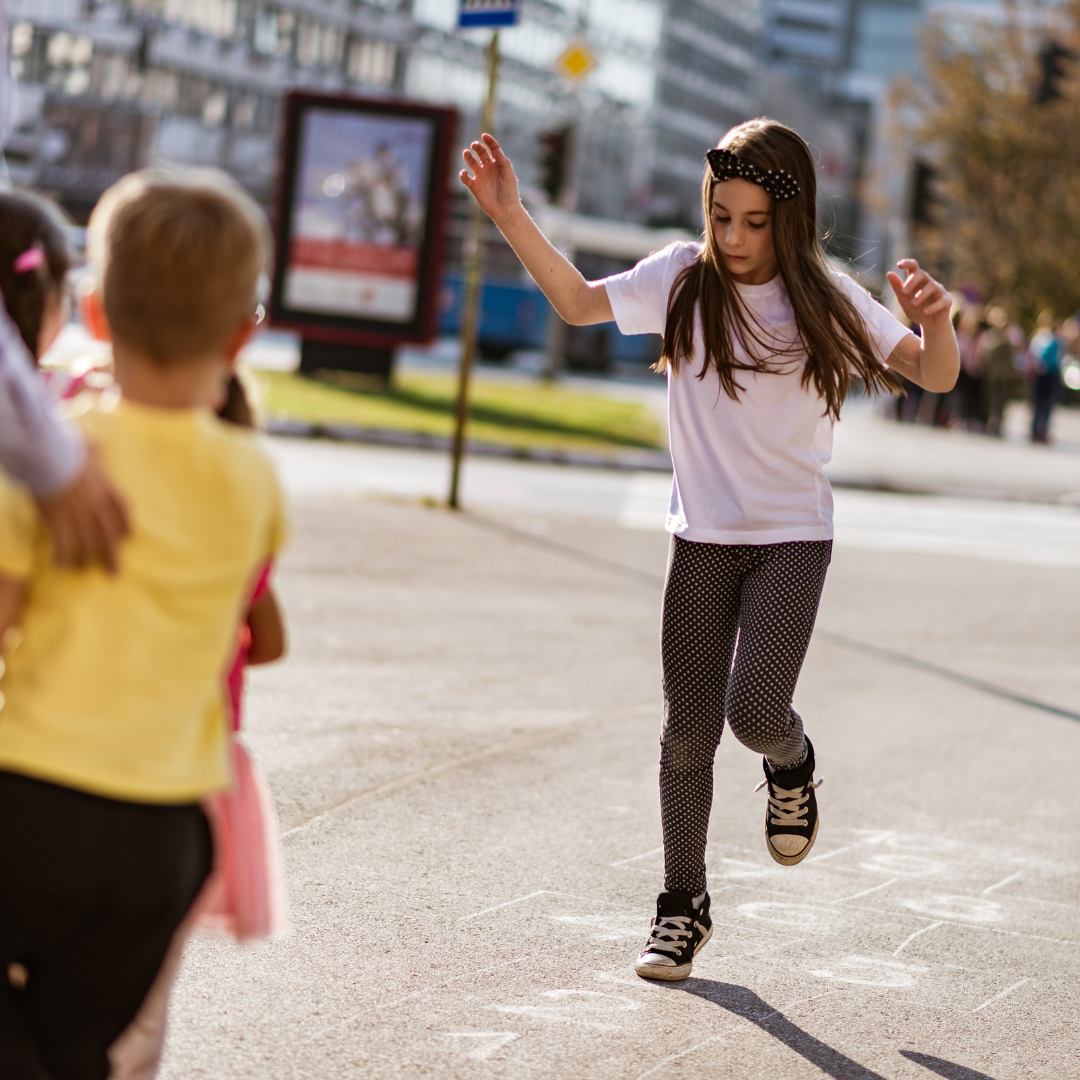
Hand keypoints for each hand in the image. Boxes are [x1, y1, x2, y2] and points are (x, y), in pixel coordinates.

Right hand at [36, 444, 128, 572]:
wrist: (48, 456)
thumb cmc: (67, 447)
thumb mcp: (88, 444)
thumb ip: (94, 449)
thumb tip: (95, 442)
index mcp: (106, 487)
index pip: (122, 510)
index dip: (125, 525)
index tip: (127, 536)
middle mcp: (96, 505)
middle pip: (108, 535)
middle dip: (111, 555)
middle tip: (114, 572)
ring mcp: (78, 515)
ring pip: (86, 543)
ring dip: (83, 558)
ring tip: (81, 567)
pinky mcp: (57, 520)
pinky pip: (62, 544)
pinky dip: (62, 555)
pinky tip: (59, 564)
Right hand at [459, 134, 521, 226]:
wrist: (505, 210)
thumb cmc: (510, 193)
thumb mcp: (509, 176)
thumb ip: (504, 162)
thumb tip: (497, 150)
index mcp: (498, 164)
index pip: (493, 149)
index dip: (489, 141)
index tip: (484, 136)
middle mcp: (488, 168)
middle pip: (481, 153)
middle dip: (477, 148)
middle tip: (474, 145)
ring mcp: (480, 177)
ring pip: (471, 163)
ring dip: (468, 157)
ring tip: (466, 153)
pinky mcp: (474, 187)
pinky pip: (465, 179)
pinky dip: (463, 175)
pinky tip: (464, 172)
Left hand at [886, 259, 952, 330]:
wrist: (929, 323)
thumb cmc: (916, 309)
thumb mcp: (903, 300)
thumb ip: (897, 287)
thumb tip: (889, 273)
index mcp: (917, 281)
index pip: (914, 267)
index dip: (907, 263)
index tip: (899, 265)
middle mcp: (928, 282)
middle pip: (922, 273)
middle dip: (912, 281)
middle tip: (903, 292)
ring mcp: (939, 290)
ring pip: (932, 285)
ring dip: (921, 294)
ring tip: (913, 303)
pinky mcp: (947, 300)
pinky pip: (942, 300)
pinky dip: (933, 306)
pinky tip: (925, 311)